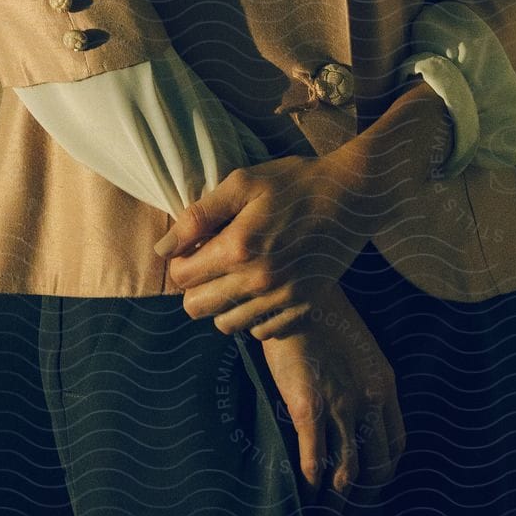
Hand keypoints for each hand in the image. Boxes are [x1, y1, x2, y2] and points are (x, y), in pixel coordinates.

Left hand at [152, 155, 371, 337]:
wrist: (352, 195)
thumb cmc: (293, 183)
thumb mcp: (242, 183)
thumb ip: (199, 216)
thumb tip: (163, 248)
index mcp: (238, 248)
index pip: (182, 276)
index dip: (180, 260)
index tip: (194, 246)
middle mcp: (259, 282)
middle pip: (198, 308)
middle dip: (195, 286)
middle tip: (211, 261)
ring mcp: (284, 300)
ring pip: (228, 325)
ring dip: (223, 303)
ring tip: (237, 274)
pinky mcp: (305, 309)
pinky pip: (263, 332)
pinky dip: (255, 317)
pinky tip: (262, 289)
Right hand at [259, 282, 405, 515]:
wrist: (295, 293)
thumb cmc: (321, 312)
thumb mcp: (358, 346)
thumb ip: (361, 377)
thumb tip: (348, 400)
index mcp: (385, 386)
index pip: (396, 442)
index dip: (385, 467)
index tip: (372, 479)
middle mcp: (369, 402)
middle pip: (378, 464)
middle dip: (366, 492)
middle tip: (349, 505)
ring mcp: (339, 408)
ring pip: (348, 470)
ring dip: (338, 498)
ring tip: (327, 514)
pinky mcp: (307, 409)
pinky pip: (314, 459)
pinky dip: (311, 483)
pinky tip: (304, 495)